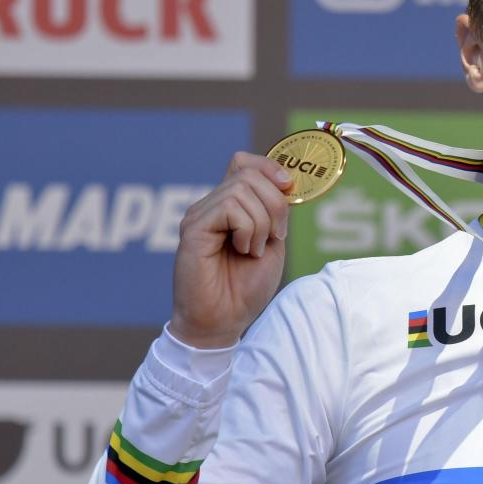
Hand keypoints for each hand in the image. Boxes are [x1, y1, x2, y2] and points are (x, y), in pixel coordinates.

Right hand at [168, 152, 292, 348]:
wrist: (223, 321)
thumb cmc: (245, 288)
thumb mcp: (273, 243)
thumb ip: (276, 212)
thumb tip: (286, 183)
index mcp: (230, 207)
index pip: (244, 162)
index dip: (269, 167)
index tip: (289, 188)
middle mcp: (212, 205)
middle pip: (250, 174)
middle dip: (275, 204)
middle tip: (274, 237)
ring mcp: (200, 215)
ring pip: (242, 189)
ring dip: (262, 223)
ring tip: (254, 250)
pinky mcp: (193, 228)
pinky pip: (230, 208)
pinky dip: (248, 229)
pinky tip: (243, 250)